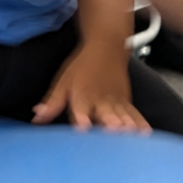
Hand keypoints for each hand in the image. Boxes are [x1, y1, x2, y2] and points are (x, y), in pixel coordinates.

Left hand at [32, 42, 149, 131]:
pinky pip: (134, 115)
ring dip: (126, 125)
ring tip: (130, 135)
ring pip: (122, 114)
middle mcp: (100, 99)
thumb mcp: (63, 82)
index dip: (81, 117)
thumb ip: (52, 102)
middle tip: (113, 131)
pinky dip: (140, 124)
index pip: (80, 107)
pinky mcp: (127, 102)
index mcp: (82, 94)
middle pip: (104, 113)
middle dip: (108, 123)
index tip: (82, 126)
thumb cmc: (82, 68)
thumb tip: (36, 118)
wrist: (107, 47)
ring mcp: (116, 101)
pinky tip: (146, 134)